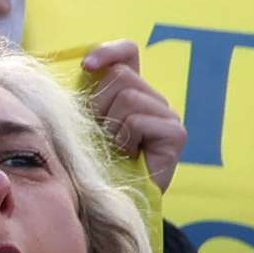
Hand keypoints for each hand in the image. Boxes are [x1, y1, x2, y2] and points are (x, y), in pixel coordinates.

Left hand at [81, 39, 185, 189]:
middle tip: (100, 134)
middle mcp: (153, 99)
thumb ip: (80, 98)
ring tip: (114, 148)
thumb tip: (77, 68)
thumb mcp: (79, 124)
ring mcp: (168, 115)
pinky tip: (128, 155)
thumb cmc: (90, 162)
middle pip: (120, 76)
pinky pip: (139, 120)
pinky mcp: (176, 133)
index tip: (87, 66)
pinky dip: (125, 139)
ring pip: (128, 97)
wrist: (109, 201)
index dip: (110, 51)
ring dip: (110, 126)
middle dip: (98, 105)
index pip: (128, 53)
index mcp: (130, 91)